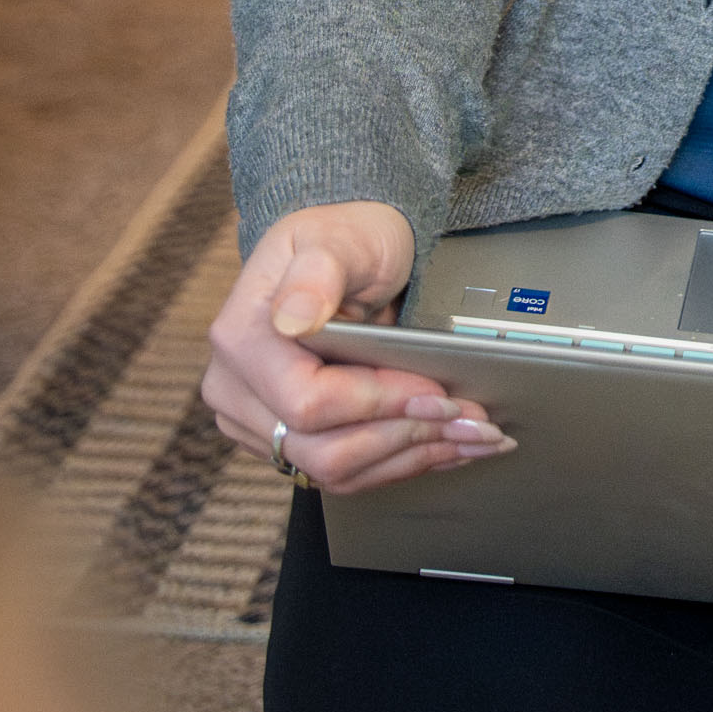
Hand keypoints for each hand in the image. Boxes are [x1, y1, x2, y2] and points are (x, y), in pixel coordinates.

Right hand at [200, 201, 507, 494]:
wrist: (347, 257)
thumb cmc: (343, 240)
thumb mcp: (337, 238)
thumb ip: (317, 274)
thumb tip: (294, 316)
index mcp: (242, 340)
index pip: (308, 402)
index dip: (378, 404)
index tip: (435, 393)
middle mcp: (237, 390)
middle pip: (322, 450)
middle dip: (408, 438)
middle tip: (475, 422)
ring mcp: (257, 423)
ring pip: (335, 471)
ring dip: (413, 459)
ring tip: (473, 438)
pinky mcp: (286, 442)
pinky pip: (342, 472)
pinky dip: (401, 463)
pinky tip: (445, 446)